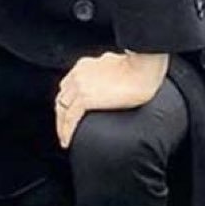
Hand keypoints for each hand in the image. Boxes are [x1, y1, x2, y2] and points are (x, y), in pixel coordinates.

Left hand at [54, 51, 169, 148]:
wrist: (143, 69)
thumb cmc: (138, 67)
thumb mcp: (116, 64)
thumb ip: (107, 70)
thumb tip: (112, 73)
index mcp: (83, 66)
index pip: (68, 86)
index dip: (67, 100)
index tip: (69, 112)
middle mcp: (77, 75)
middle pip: (62, 98)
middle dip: (61, 114)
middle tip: (64, 129)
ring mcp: (79, 87)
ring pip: (62, 109)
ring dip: (62, 125)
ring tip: (65, 139)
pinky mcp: (85, 99)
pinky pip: (70, 118)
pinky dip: (66, 131)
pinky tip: (68, 141)